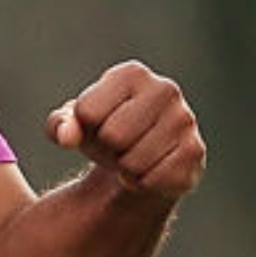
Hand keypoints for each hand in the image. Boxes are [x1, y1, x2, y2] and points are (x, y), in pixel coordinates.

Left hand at [47, 61, 204, 202]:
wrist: (144, 160)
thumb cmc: (106, 132)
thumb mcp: (77, 125)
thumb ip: (60, 125)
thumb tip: (66, 136)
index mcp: (132, 73)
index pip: (87, 111)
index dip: (86, 127)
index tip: (100, 124)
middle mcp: (165, 89)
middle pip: (112, 136)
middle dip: (108, 149)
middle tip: (119, 145)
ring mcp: (184, 120)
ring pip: (132, 162)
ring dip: (124, 169)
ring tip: (133, 157)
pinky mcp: (194, 152)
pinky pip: (152, 180)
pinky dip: (142, 183)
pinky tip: (150, 171)